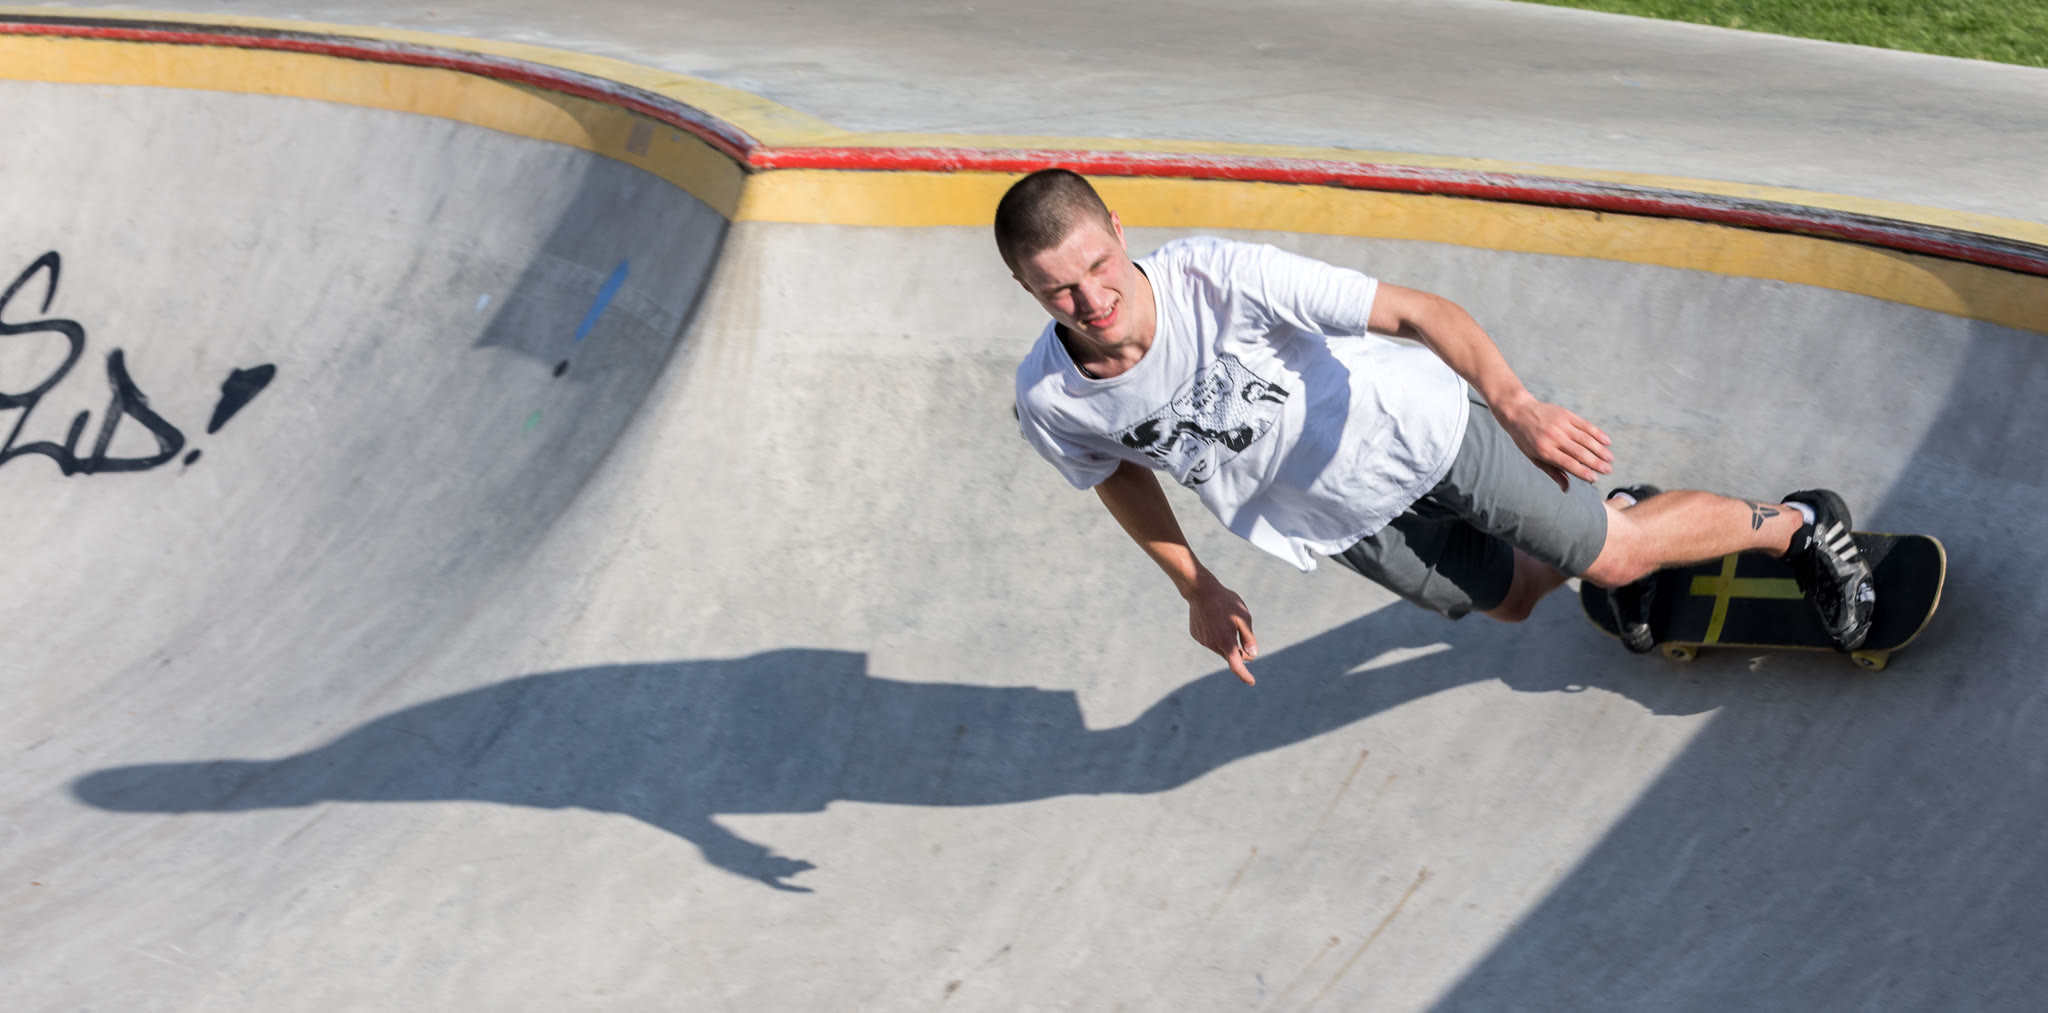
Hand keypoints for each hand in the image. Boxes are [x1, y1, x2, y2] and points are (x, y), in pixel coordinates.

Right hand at [1185, 575, 1258, 684]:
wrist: (1200, 590)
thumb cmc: (1225, 602)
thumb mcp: (1243, 617)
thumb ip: (1248, 638)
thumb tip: (1253, 655)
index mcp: (1226, 641)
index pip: (1237, 665)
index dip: (1245, 675)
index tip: (1251, 681)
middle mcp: (1213, 644)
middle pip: (1229, 655)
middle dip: (1239, 653)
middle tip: (1247, 645)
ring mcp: (1203, 640)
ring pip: (1219, 648)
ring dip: (1226, 642)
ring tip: (1226, 621)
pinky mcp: (1196, 635)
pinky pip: (1210, 640)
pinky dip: (1215, 635)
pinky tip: (1215, 620)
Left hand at [1492, 395, 1612, 491]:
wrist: (1518, 412)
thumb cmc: (1526, 440)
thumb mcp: (1534, 458)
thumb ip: (1553, 472)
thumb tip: (1566, 489)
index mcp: (1544, 450)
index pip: (1567, 463)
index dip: (1582, 471)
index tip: (1595, 478)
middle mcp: (1553, 437)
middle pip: (1579, 452)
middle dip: (1596, 462)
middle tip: (1608, 470)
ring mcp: (1560, 424)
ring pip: (1585, 439)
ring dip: (1600, 449)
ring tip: (1610, 459)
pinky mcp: (1566, 414)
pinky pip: (1585, 425)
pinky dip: (1597, 433)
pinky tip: (1606, 441)